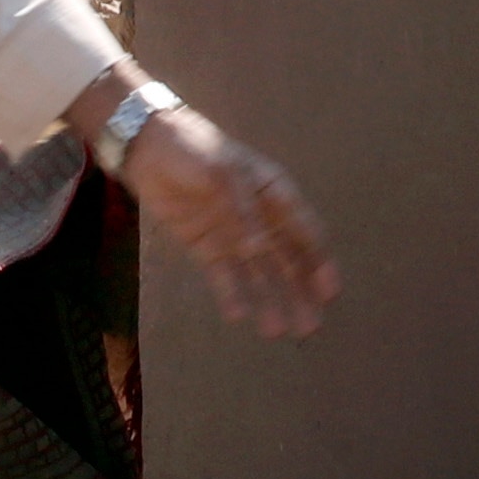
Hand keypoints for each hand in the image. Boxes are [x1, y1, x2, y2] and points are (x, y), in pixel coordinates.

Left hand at [88, 69, 336, 339]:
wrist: (149, 147)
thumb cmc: (193, 149)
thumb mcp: (221, 172)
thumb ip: (240, 210)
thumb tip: (258, 249)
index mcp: (274, 193)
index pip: (304, 232)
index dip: (319, 262)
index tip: (330, 292)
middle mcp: (261, 219)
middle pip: (287, 261)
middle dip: (300, 293)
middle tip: (310, 327)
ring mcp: (234, 235)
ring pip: (259, 274)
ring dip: (270, 301)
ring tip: (276, 331)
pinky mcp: (207, 247)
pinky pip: (223, 276)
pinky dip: (231, 295)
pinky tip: (238, 316)